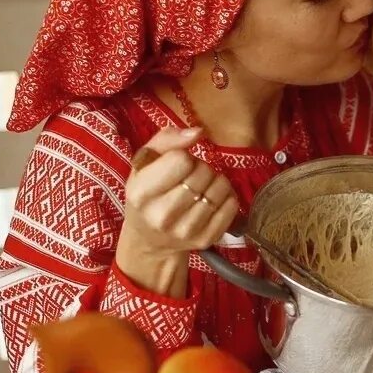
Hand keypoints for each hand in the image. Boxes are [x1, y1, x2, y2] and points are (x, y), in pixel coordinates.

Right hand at [116, 127, 239, 295]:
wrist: (149, 240)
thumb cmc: (147, 194)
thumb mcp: (144, 164)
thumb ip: (167, 140)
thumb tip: (198, 132)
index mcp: (141, 193)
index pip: (181, 160)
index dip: (183, 156)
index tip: (176, 165)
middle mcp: (163, 216)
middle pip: (203, 173)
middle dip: (201, 167)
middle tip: (191, 176)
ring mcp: (186, 230)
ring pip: (220, 187)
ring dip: (215, 180)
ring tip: (201, 186)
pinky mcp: (206, 239)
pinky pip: (232, 205)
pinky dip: (227, 196)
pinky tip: (212, 198)